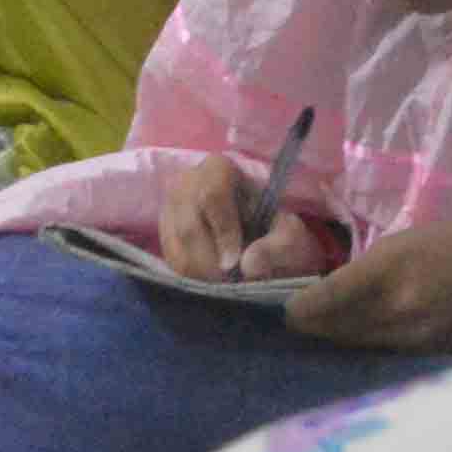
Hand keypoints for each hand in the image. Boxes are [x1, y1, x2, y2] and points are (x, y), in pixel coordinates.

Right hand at [154, 156, 340, 285]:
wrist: (256, 230)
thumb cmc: (272, 227)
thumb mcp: (288, 233)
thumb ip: (278, 246)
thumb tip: (248, 266)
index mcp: (218, 169)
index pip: (212, 197)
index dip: (223, 233)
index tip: (234, 264)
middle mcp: (186, 183)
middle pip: (189, 228)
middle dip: (213, 262)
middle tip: (233, 282)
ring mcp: (168, 207)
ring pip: (177, 248)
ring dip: (202, 274)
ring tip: (226, 282)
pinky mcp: (162, 232)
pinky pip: (170, 260)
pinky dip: (191, 276)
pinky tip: (212, 279)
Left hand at [285, 215, 451, 356]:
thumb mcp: (408, 240)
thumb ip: (365, 270)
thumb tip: (321, 295)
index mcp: (389, 273)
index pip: (318, 304)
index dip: (293, 309)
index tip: (283, 306)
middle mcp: (399, 314)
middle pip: (329, 334)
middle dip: (309, 326)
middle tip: (296, 318)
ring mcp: (415, 343)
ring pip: (353, 349)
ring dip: (336, 340)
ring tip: (325, 329)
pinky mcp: (429, 360)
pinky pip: (382, 358)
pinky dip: (367, 349)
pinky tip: (365, 339)